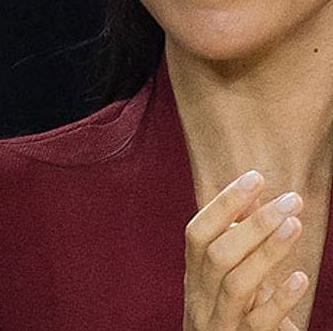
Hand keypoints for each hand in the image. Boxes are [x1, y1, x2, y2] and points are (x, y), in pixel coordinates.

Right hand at [183, 169, 307, 329]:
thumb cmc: (227, 315)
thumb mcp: (222, 279)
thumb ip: (234, 243)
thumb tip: (252, 198)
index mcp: (193, 274)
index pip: (198, 232)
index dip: (223, 203)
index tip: (255, 177)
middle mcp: (200, 296)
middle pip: (219, 254)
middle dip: (255, 223)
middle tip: (291, 200)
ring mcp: (220, 323)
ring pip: (238, 284)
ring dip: (268, 251)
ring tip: (296, 224)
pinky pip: (260, 322)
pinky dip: (280, 298)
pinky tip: (301, 278)